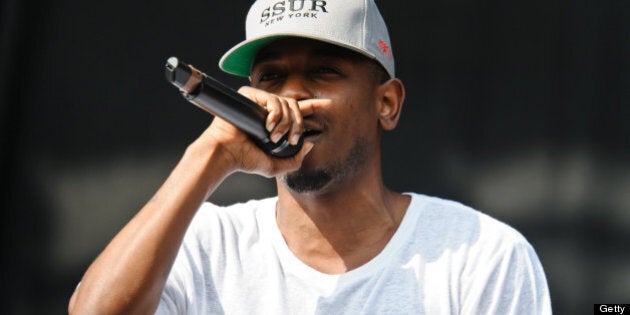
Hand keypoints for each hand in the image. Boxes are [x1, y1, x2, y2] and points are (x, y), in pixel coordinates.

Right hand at [195, 86, 316, 176]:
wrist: (227, 154)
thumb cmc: (246, 160)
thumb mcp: (276, 166)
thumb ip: (295, 159)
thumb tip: (310, 143)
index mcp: (274, 123)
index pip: (296, 110)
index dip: (312, 106)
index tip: (328, 104)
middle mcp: (267, 110)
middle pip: (295, 107)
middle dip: (298, 124)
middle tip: (292, 139)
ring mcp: (258, 101)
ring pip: (287, 103)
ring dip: (286, 123)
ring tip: (274, 137)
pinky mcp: (250, 95)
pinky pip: (273, 99)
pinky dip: (275, 114)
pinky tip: (268, 126)